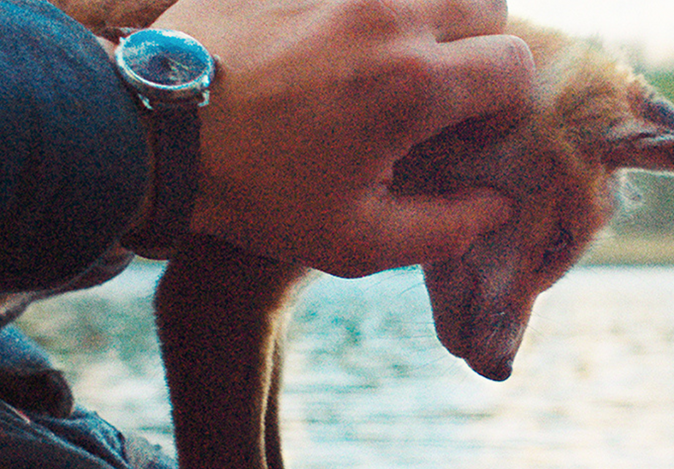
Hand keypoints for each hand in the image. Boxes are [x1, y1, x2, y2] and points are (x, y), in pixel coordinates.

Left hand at [151, 0, 533, 277]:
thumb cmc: (258, 194)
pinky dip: (372, 8)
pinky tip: (338, 47)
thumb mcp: (355, 240)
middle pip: (488, 3)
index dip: (503, 107)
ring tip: (393, 62)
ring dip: (433, 17)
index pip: (514, 65)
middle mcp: (388, 16)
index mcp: (413, 84)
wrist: (159, 136)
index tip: (462, 135)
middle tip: (437, 93)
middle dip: (480, 50)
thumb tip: (497, 207)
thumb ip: (444, 229)